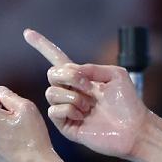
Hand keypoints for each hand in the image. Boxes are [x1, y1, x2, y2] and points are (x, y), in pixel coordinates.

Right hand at [24, 29, 149, 158]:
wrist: (133, 129)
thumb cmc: (128, 103)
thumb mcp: (116, 74)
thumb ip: (92, 68)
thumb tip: (71, 71)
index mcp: (81, 78)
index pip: (57, 59)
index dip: (43, 46)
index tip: (27, 33)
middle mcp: (71, 91)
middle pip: (52, 74)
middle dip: (70, 77)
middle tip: (89, 87)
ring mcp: (67, 109)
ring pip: (51, 93)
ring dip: (73, 96)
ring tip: (90, 106)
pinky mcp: (65, 125)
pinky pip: (53, 110)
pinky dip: (69, 110)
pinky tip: (83, 116)